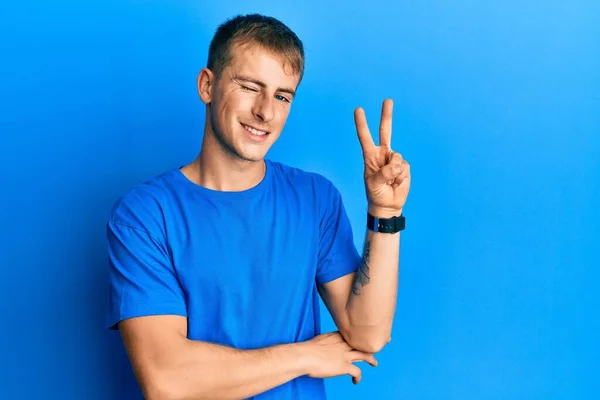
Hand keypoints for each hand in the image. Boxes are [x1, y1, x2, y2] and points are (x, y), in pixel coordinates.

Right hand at [300, 331, 377, 384]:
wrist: (305, 356)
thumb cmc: (306, 349)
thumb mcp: (319, 341)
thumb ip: (326, 342)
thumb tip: (325, 347)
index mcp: (337, 336)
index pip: (354, 332)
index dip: (363, 333)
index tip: (369, 331)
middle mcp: (344, 343)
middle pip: (363, 341)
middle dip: (374, 341)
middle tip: (386, 339)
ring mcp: (345, 354)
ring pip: (365, 355)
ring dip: (371, 359)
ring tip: (374, 363)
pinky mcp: (344, 366)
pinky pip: (357, 372)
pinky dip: (357, 377)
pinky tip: (355, 381)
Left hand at [354, 99, 410, 217]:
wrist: (388, 205)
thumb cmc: (376, 193)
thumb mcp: (374, 184)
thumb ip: (384, 173)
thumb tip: (396, 165)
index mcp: (370, 156)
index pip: (365, 137)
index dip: (361, 124)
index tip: (358, 109)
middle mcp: (382, 154)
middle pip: (385, 131)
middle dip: (386, 115)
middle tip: (388, 100)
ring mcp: (394, 159)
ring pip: (397, 157)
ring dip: (394, 172)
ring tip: (389, 182)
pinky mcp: (404, 166)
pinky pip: (404, 167)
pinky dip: (401, 177)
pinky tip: (397, 183)